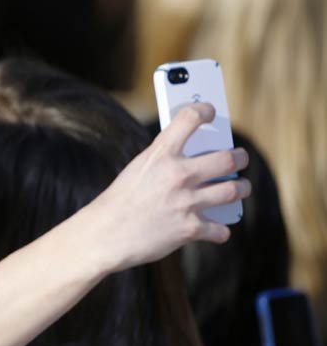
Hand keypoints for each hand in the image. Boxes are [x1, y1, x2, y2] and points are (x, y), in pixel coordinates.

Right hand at [85, 103, 250, 270]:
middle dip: (240, 158)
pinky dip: (220, 230)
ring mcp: (186, 202)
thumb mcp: (138, 170)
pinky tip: (216, 229)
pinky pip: (220, 229)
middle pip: (228, 159)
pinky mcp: (190, 229)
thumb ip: (164, 161)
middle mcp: (178, 174)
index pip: (190, 118)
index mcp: (160, 154)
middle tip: (240, 158)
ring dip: (241, 188)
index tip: (210, 112)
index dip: (204, 111)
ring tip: (240, 187)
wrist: (104, 234)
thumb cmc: (119, 201)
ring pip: (233, 190)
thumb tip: (194, 160)